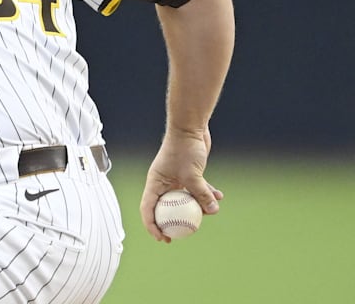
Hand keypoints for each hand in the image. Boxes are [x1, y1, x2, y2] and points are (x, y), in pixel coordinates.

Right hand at [139, 126, 223, 242]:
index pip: (148, 209)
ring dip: (196, 207)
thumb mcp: (193, 175)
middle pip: (165, 208)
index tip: (163, 238)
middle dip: (174, 223)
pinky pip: (196, 189)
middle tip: (182, 235)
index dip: (152, 226)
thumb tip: (212, 212)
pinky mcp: (188, 174)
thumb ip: (201, 194)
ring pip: (183, 200)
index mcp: (154, 183)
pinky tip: (219, 195)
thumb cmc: (184, 149)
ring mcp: (175, 179)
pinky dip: (206, 193)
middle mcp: (162, 183)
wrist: (190, 128)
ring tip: (209, 211)